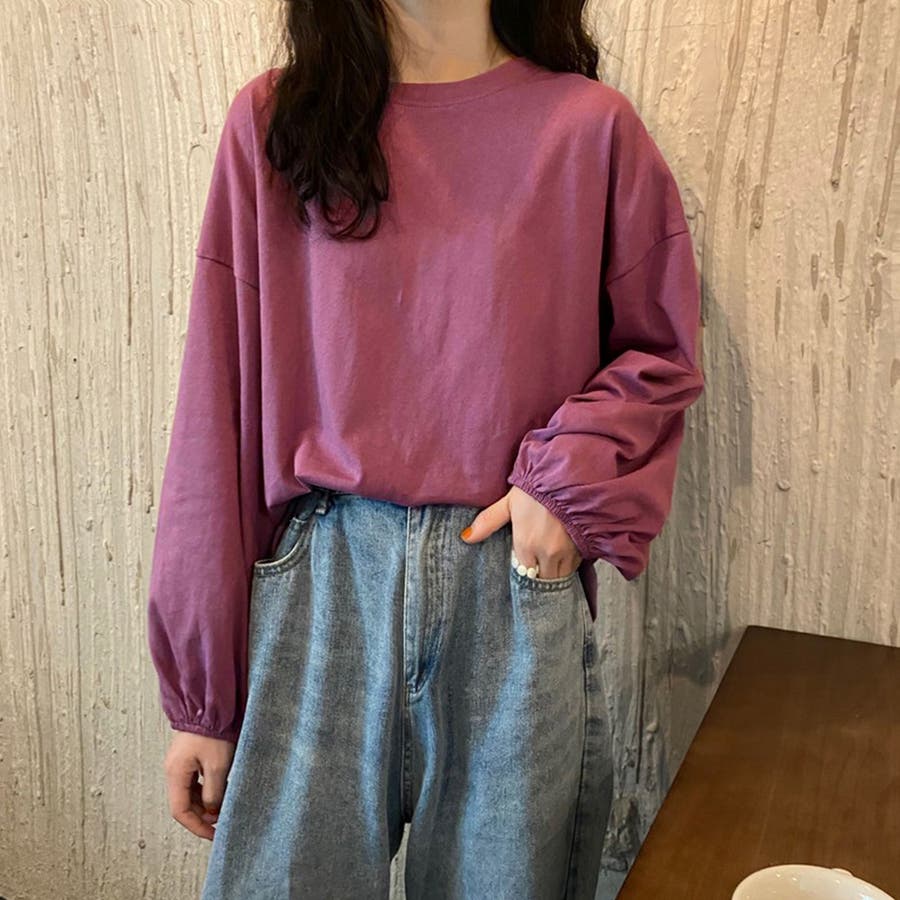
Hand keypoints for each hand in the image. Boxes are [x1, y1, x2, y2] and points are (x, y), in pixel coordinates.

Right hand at [164, 729, 234, 839]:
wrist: (211, 704)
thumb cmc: (212, 730)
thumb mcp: (217, 765)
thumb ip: (213, 792)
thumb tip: (212, 811)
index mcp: (175, 773)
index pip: (180, 811)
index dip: (196, 826)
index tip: (212, 834)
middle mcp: (174, 770)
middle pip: (184, 803)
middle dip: (201, 816)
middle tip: (220, 822)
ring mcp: (181, 762)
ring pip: (190, 792)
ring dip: (204, 803)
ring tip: (222, 806)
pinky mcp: (190, 755)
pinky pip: (195, 780)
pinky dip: (206, 789)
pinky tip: (220, 790)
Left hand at [460, 486, 582, 578]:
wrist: (571, 476)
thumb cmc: (538, 487)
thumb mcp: (509, 502)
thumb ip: (488, 521)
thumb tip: (466, 537)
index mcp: (526, 544)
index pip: (522, 573)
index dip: (522, 569)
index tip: (523, 562)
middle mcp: (546, 554)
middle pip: (541, 580)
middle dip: (538, 577)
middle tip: (536, 566)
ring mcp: (567, 553)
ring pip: (559, 576)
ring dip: (554, 573)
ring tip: (549, 562)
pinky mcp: (583, 549)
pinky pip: (574, 567)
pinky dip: (568, 565)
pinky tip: (564, 554)